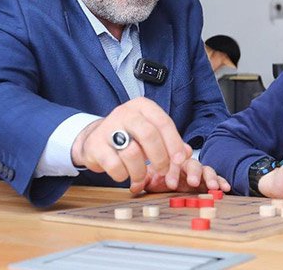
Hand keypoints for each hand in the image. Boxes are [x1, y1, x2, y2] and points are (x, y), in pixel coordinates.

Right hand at [70, 97, 191, 192]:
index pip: (163, 122)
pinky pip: (115, 165)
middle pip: (149, 134)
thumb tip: (187, 153)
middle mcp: (125, 113)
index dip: (174, 143)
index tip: (180, 160)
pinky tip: (124, 174)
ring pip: (132, 152)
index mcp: (142, 106)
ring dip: (141, 171)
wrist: (95, 139)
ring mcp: (108, 128)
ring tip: (141, 176)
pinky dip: (123, 175)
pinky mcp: (95, 146)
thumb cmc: (130, 137)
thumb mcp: (151, 134)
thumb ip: (170, 142)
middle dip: (160, 157)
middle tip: (164, 171)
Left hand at [142, 158, 230, 193]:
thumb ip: (144, 180)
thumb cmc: (158, 176)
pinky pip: (216, 178)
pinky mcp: (206, 179)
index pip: (174, 161)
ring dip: (209, 177)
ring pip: (206, 169)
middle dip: (193, 172)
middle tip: (191, 182)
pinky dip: (221, 181)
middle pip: (192, 163)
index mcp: (173, 160)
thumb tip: (134, 186)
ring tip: (211, 187)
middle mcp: (187, 164)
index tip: (170, 183)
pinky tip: (225, 187)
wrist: (165, 175)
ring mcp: (198, 171)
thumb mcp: (149, 178)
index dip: (173, 170)